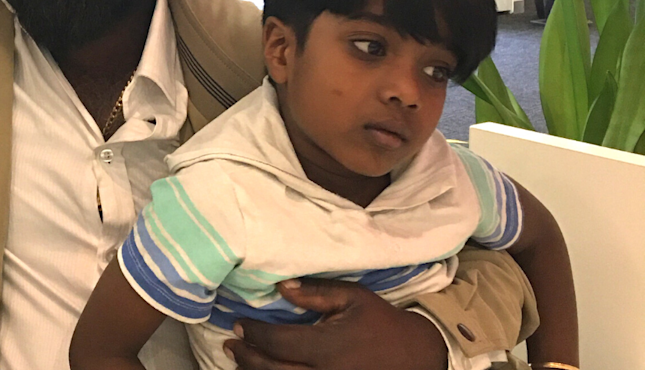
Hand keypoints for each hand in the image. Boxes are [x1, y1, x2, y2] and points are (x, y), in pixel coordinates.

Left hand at [225, 279, 447, 369]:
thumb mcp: (352, 298)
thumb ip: (315, 292)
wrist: (415, 355)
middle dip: (246, 357)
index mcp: (327, 346)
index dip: (253, 334)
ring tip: (239, 361)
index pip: (277, 343)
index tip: (239, 324)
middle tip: (231, 344)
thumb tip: (280, 286)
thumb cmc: (381, 322)